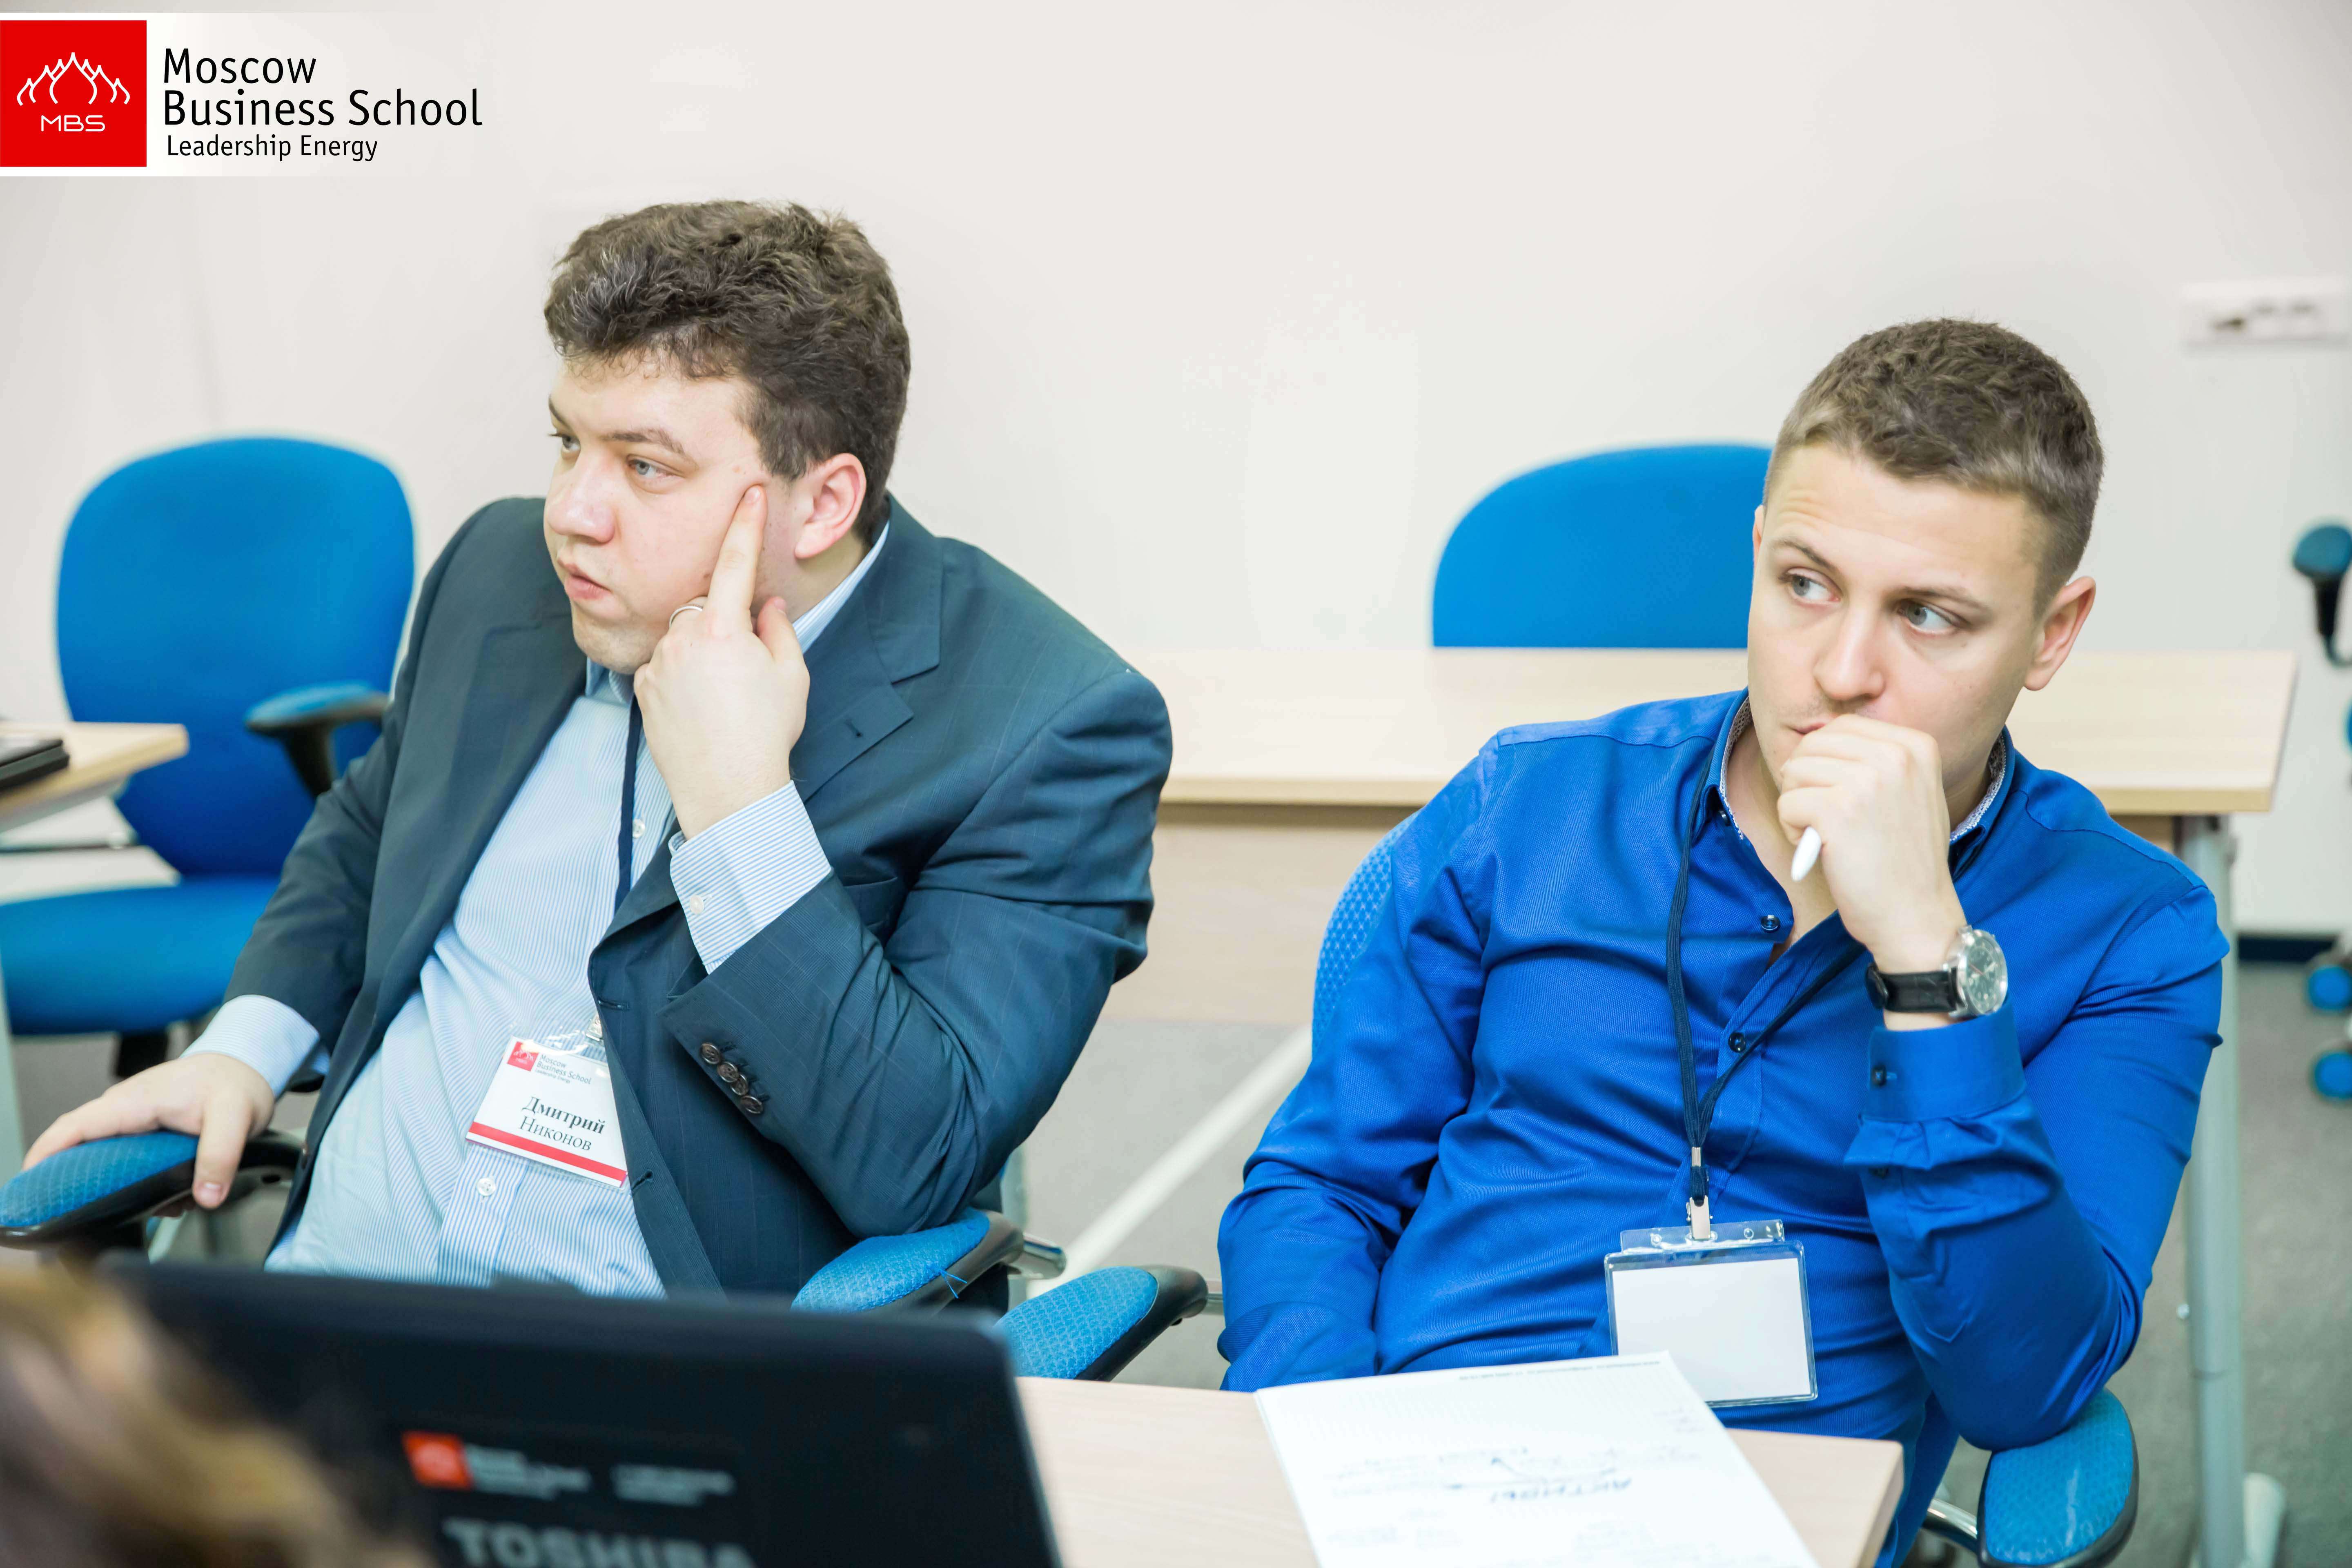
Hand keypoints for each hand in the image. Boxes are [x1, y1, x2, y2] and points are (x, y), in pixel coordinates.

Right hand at [21, 1053, 274, 1208]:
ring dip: (124, 1187)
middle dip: (77, 1181)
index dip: (46, 1153)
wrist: (248, 1064)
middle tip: (86, 1215)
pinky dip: (144, 1181)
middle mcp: (126, 1108)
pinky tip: (172, 1196)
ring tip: (159, 1206)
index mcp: (135, 1101)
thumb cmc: (236, 1081)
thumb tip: (205, 1196)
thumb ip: (219, 1156)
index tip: (31, 1182)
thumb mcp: (235, 1117)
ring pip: (109, 1157)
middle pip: (81, 1146)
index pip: (75, 1126)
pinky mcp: (148, 1129)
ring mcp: (135, 1118)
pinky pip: (131, 1158)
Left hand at [634, 485, 809, 837]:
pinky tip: (702, 707)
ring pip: (684, 635)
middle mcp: (683, 637)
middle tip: (750, 669)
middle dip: (728, 622)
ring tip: (725, 696)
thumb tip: (766, 604)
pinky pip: (665, 664)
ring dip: (704, 649)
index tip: (750, 492)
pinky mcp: (642, 688)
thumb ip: (778, 629)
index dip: (746, 524)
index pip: (736, 562)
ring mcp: (658, 662)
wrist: (728, 791)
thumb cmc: (766, 734)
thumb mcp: (791, 676)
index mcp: (724, 629)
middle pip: (709, 605)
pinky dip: (682, 675)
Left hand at [1774, 715, 1965, 975]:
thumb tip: (1817, 738)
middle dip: (1806, 782)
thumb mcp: (1908, 792)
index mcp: (1916, 744)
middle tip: (1827, 819)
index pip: (1841, 727)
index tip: (1847, 799)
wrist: (1916, 916)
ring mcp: (1867, 780)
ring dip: (1798, 806)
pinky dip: (1793, 830)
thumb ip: (1875, 759)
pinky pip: (1786, 803)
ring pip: (1795, 771)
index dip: (1825, 763)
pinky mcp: (1838, 810)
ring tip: (1826, 835)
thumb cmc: (1904, 860)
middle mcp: (1895, 755)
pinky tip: (1820, 849)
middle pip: (1813, 745)